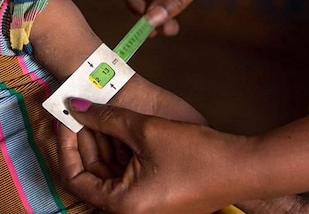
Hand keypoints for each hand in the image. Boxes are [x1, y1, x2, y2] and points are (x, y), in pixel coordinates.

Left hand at [57, 99, 308, 213]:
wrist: (244, 168)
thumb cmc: (196, 153)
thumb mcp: (145, 130)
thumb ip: (106, 118)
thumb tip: (74, 106)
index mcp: (123, 205)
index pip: (76, 178)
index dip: (66, 146)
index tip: (63, 118)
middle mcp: (130, 212)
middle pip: (91, 176)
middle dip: (82, 142)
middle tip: (76, 111)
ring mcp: (144, 207)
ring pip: (108, 174)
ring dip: (100, 144)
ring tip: (95, 113)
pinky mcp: (156, 198)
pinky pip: (126, 176)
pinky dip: (118, 153)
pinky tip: (116, 126)